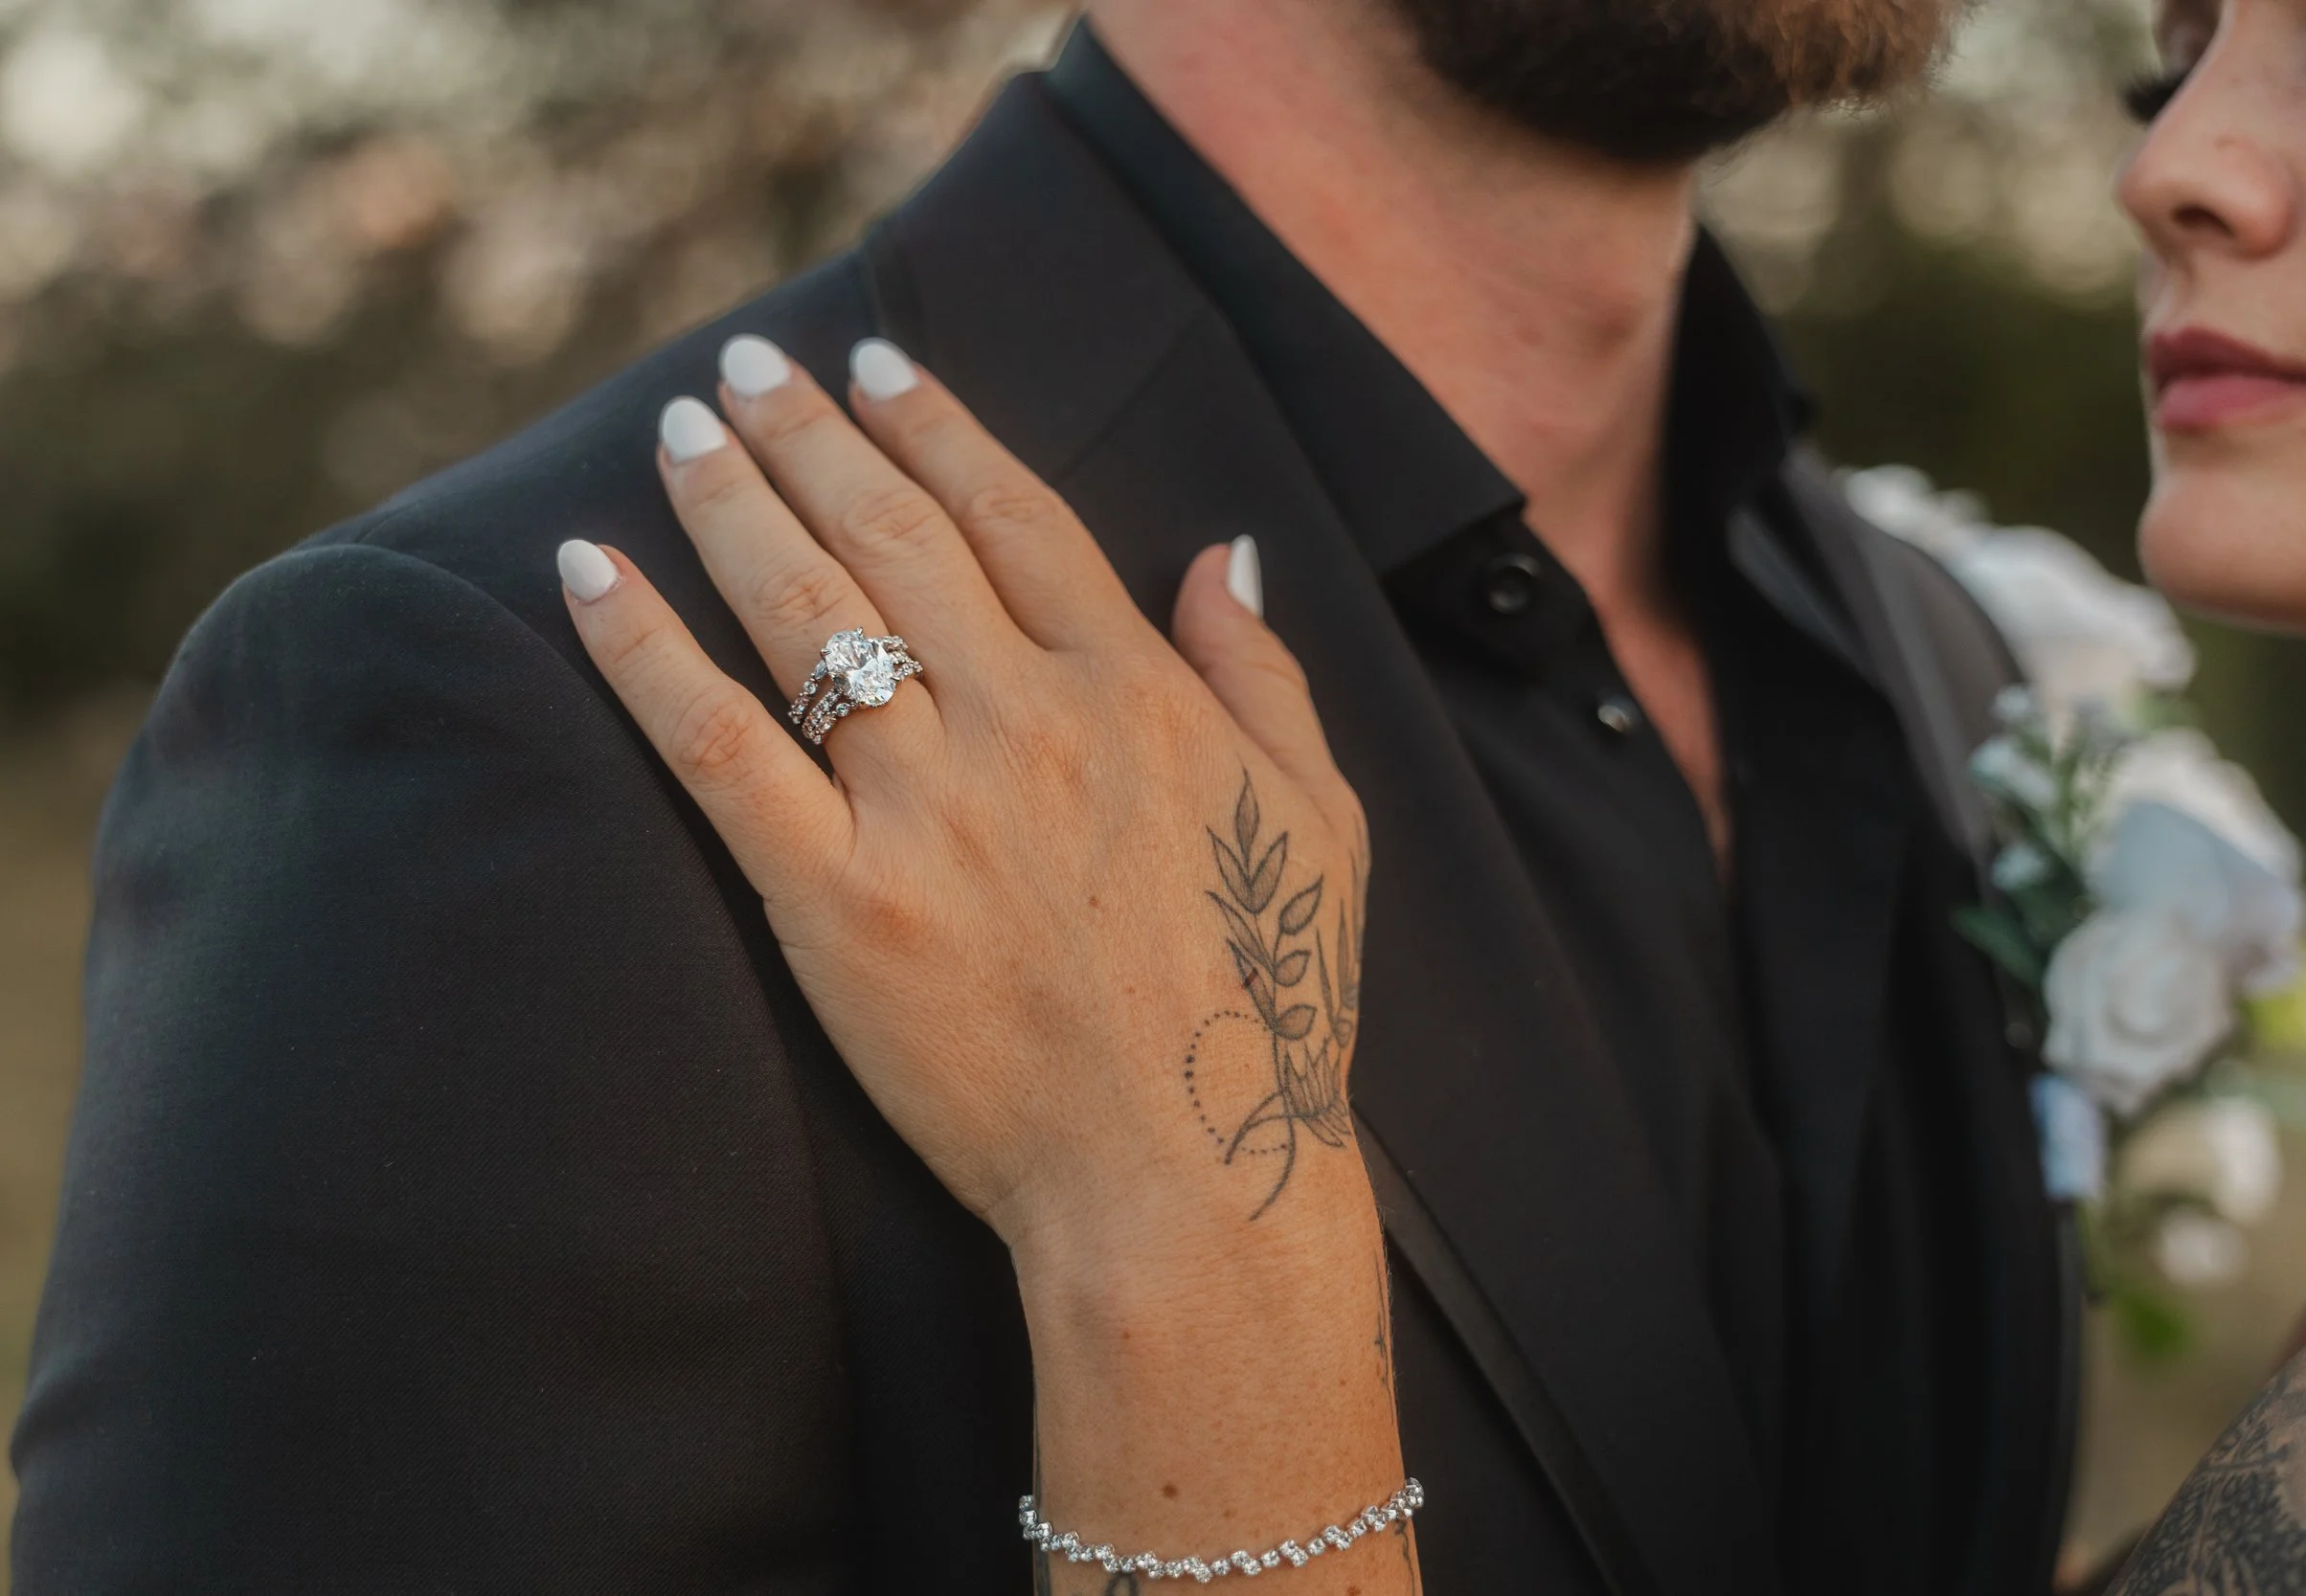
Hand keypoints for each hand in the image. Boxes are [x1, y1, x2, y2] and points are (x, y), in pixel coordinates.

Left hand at [555, 337, 1371, 1264]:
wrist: (1188, 1177)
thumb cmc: (1266, 1007)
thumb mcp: (1320, 820)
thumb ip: (1263, 674)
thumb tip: (1224, 551)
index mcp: (1136, 692)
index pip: (1014, 514)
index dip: (935, 424)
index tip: (873, 364)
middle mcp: (1025, 720)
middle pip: (893, 534)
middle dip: (809, 434)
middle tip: (743, 368)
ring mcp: (926, 805)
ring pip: (802, 608)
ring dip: (730, 500)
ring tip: (678, 428)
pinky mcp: (838, 901)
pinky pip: (717, 744)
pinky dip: (644, 649)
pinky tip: (588, 573)